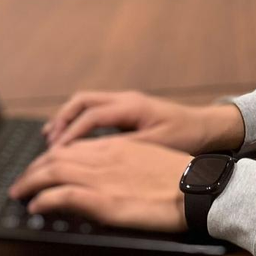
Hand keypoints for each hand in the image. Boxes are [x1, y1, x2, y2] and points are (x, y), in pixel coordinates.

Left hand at [8, 136, 190, 231]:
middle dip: (33, 169)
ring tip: (19, 192)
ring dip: (30, 181)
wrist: (197, 188)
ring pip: (53, 171)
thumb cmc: (180, 178)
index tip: (42, 168)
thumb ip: (123, 163)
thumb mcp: (148, 160)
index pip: (73, 147)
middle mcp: (105, 158)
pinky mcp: (102, 201)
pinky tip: (35, 206)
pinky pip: (62, 195)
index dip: (51, 157)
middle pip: (56, 157)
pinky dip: (43, 200)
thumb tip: (106, 175)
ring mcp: (102, 178)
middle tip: (21, 181)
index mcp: (117, 147)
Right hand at [43, 90, 242, 152]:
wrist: (206, 127)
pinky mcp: (128, 109)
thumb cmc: (186, 136)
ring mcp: (126, 101)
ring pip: (86, 102)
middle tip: (48, 143)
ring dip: (68, 119)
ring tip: (52, 139)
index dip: (70, 133)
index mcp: (131, 106)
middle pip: (82, 101)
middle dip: (61, 120)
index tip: (56, 152)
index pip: (90, 115)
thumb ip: (124, 149)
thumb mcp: (155, 146)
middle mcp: (125, 99)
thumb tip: (91, 156)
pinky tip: (73, 138)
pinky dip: (79, 121)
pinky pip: (96, 109)